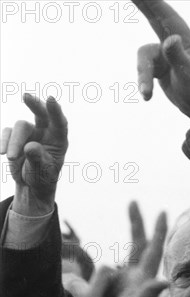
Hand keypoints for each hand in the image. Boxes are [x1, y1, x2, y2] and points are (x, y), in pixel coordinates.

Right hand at [0, 93, 67, 215]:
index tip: (51, 100)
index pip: (60, 123)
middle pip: (41, 113)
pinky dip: (4, 141)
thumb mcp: (43, 172)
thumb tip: (30, 147)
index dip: (56, 111)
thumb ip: (37, 159)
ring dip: (14, 141)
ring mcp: (30, 132)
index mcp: (59, 139)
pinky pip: (7, 132)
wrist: (31, 183)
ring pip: (21, 127)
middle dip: (35, 104)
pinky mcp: (15, 136)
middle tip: (26, 96)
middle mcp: (46, 132)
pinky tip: (2, 151)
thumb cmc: (43, 176)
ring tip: (11, 157)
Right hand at [134, 0, 189, 149]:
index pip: (165, 15)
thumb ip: (178, 56)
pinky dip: (144, 84)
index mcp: (184, 40)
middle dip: (142, 4)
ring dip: (143, 77)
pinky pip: (145, 72)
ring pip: (144, 60)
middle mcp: (174, 44)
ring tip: (147, 94)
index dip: (151, 1)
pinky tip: (147, 97)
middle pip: (153, 20)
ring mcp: (166, 57)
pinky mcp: (160, 70)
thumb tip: (169, 40)